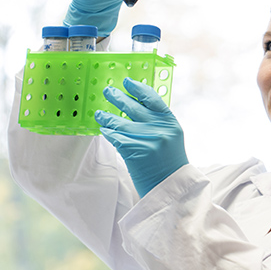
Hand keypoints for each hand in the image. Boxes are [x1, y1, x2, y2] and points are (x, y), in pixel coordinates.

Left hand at [96, 78, 187, 197]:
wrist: (171, 187)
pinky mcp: (135, 151)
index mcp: (171, 123)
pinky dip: (108, 133)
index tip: (127, 82)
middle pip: (134, 107)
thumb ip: (157, 123)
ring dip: (107, 117)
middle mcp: (160, 129)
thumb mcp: (170, 138)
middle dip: (118, 97)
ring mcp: (147, 140)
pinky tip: (104, 130)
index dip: (138, 88)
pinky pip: (116, 137)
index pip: (153, 98)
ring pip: (120, 122)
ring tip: (99, 114)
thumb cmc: (169, 163)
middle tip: (108, 91)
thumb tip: (135, 106)